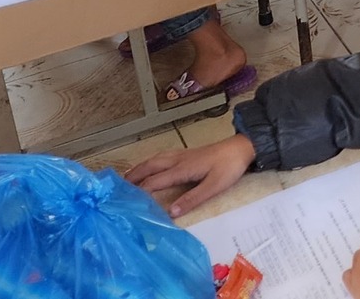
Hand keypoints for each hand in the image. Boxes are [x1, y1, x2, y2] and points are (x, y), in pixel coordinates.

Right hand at [127, 134, 255, 217]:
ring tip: (127, 177)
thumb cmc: (229, 167)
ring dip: (140, 168)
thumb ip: (192, 199)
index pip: (154, 181)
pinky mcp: (187, 153)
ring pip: (154, 159)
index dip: (139, 191)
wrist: (242, 147)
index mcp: (181, 169)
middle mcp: (177, 160)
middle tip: (117, 188)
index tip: (124, 201)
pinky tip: (151, 165)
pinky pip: (162, 157)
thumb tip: (170, 212)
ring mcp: (182, 154)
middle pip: (149, 167)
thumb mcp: (213, 186)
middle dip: (133, 177)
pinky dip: (150, 162)